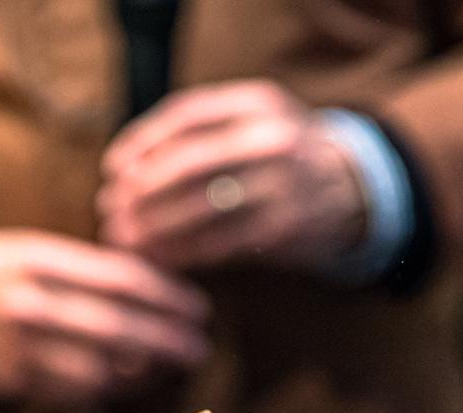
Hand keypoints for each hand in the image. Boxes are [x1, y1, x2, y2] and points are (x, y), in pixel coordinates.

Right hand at [0, 229, 209, 406]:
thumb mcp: (43, 250)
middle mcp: (27, 306)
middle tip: (197, 348)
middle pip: (115, 330)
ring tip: (165, 366)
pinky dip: (108, 389)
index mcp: (40, 262)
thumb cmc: (3, 269)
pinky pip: (73, 393)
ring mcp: (17, 349)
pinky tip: (128, 379)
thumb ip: (95, 270)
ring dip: (141, 372)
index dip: (167, 299)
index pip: (120, 282)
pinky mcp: (12, 383)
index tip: (198, 310)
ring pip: (98, 371)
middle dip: (165, 342)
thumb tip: (164, 289)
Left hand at [98, 81, 364, 272]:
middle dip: (141, 192)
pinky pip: (220, 244)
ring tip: (125, 240)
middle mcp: (272, 139)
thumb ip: (198, 132)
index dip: (141, 143)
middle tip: (110, 211)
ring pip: (200, 209)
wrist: (351, 189)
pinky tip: (159, 260)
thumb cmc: (278, 157)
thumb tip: (124, 168)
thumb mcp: (249, 122)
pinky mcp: (284, 228)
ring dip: (154, 229)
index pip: (186, 116)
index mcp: (257, 103)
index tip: (112, 170)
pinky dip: (183, 254)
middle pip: (188, 164)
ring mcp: (282, 185)